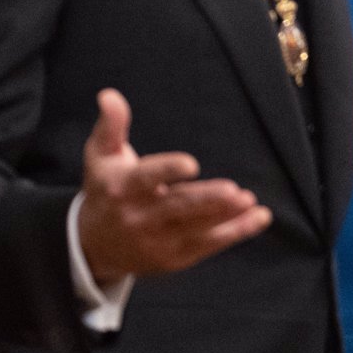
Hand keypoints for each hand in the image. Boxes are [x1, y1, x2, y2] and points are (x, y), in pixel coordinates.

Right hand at [75, 89, 269, 282]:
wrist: (93, 247)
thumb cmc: (105, 191)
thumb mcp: (102, 157)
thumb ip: (111, 126)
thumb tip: (109, 95)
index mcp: (122, 189)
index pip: (146, 179)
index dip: (167, 171)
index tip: (191, 163)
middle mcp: (139, 218)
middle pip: (177, 208)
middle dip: (206, 200)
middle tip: (233, 190)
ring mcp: (158, 241)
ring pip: (196, 229)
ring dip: (225, 216)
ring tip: (249, 201)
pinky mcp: (176, 257)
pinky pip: (209, 245)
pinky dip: (236, 232)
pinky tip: (260, 218)